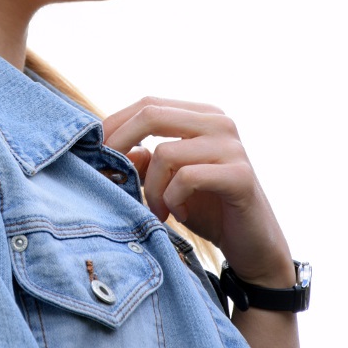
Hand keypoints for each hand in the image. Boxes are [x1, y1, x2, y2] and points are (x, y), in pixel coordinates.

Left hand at [101, 98, 294, 288]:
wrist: (251, 243)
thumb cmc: (207, 208)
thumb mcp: (168, 182)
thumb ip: (144, 162)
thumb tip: (109, 148)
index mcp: (202, 115)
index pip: (147, 104)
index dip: (115, 125)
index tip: (95, 156)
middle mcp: (220, 122)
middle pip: (152, 114)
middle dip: (120, 146)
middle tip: (112, 179)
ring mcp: (232, 147)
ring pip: (165, 153)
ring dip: (151, 190)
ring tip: (158, 212)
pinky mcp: (240, 175)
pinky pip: (187, 178)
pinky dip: (173, 200)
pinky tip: (181, 215)